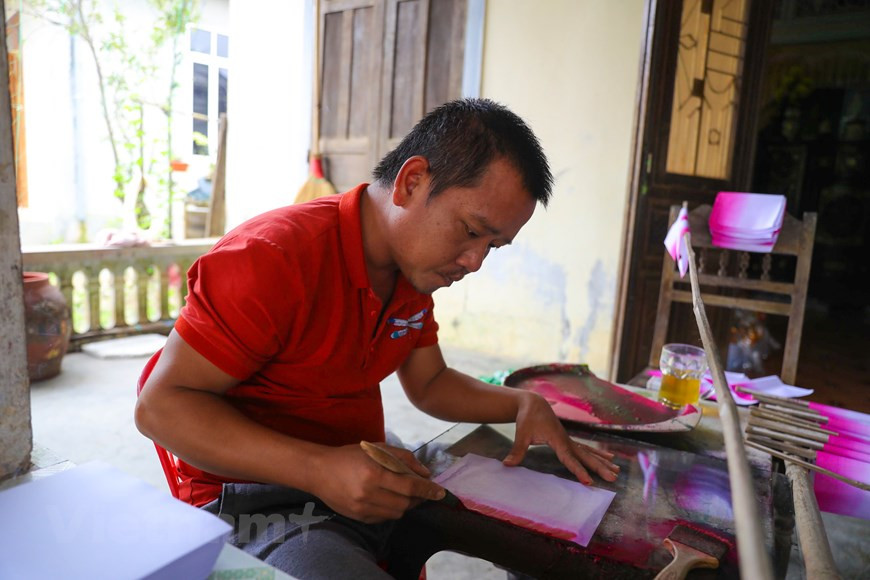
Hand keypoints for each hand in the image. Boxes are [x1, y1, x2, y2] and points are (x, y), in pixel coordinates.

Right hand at [312, 443, 445, 522]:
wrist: (319, 471)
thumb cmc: (350, 455)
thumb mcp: (377, 448)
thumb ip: (403, 458)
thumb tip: (425, 473)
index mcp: (374, 473)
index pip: (409, 487)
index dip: (427, 490)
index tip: (440, 492)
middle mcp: (368, 493)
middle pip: (405, 503)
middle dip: (418, 498)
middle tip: (422, 491)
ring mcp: (362, 508)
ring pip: (396, 513)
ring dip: (406, 505)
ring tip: (405, 494)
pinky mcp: (358, 517)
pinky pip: (383, 518)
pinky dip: (391, 510)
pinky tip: (388, 498)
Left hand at [503, 392, 619, 484]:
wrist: (534, 403)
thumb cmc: (527, 418)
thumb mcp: (521, 433)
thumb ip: (517, 450)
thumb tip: (507, 465)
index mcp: (557, 440)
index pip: (569, 458)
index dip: (578, 470)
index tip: (588, 481)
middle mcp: (567, 440)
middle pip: (586, 456)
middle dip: (599, 467)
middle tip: (613, 478)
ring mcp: (569, 440)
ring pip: (589, 453)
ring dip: (603, 462)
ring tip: (617, 471)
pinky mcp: (568, 440)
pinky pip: (586, 449)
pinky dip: (598, 455)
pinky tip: (609, 459)